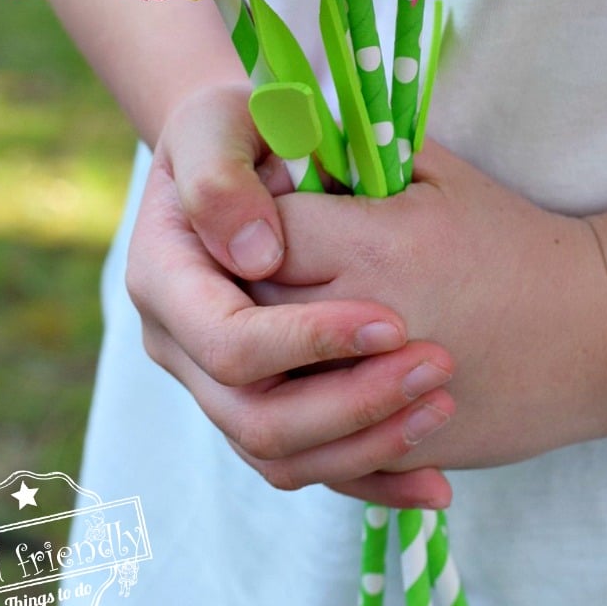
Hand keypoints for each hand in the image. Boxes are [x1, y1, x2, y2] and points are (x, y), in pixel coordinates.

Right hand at [125, 83, 456, 507]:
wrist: (241, 156)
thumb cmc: (236, 128)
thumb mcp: (219, 122)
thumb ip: (223, 178)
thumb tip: (258, 257)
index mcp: (164, 278)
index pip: (228, 339)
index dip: (308, 341)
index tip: (392, 320)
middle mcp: (177, 343)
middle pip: (254, 415)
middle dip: (350, 402)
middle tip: (437, 367)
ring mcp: (213, 382)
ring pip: (279, 454)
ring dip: (365, 445)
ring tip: (442, 407)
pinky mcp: (255, 403)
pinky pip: (304, 465)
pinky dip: (366, 478)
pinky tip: (434, 483)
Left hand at [254, 139, 606, 473]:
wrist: (590, 326)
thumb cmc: (509, 237)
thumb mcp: (435, 173)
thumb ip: (356, 154)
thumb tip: (287, 147)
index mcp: (373, 247)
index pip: (263, 236)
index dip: (260, 220)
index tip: (277, 214)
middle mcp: (366, 324)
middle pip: (252, 311)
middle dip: (249, 287)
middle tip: (274, 267)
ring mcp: (379, 395)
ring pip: (273, 384)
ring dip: (269, 353)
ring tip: (290, 322)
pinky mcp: (393, 444)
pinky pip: (315, 439)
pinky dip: (302, 409)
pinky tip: (313, 378)